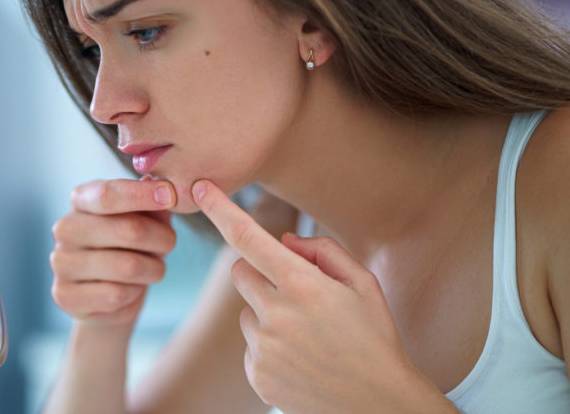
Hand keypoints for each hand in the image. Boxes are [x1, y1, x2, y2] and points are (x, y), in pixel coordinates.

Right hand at [50, 177, 176, 328]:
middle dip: (162, 239)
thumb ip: (154, 204)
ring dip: (154, 269)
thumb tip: (158, 185)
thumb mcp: (147, 221)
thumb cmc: (131, 249)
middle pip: (128, 230)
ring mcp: (61, 262)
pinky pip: (117, 295)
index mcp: (81, 200)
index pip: (108, 194)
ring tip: (154, 269)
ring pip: (128, 267)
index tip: (170, 195)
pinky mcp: (65, 295)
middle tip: (170, 243)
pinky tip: (131, 289)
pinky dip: (135, 292)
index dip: (142, 195)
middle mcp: (66, 228)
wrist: (110, 297)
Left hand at [191, 180, 456, 412]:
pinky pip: (250, 345)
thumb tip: (283, 241)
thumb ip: (323, 251)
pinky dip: (268, 346)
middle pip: (240, 272)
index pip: (248, 238)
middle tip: (293, 290)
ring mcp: (264, 349)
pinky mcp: (257, 375)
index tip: (200, 187)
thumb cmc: (373, 336)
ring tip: (306, 335)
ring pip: (246, 312)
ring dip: (267, 314)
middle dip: (259, 272)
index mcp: (303, 286)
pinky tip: (299, 358)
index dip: (221, 209)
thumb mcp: (363, 284)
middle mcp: (277, 315)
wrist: (378, 403)